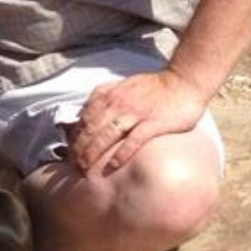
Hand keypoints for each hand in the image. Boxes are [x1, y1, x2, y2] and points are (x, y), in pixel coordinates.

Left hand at [69, 69, 206, 174]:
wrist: (182, 81)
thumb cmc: (153, 87)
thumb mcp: (121, 87)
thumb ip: (103, 98)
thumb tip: (84, 114)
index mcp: (108, 95)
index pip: (83, 119)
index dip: (73, 137)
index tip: (67, 152)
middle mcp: (118, 103)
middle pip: (91, 129)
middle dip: (78, 149)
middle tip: (72, 166)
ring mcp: (135, 113)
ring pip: (106, 135)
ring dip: (92, 153)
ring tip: (84, 169)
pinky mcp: (153, 123)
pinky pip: (133, 140)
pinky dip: (121, 153)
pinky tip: (112, 166)